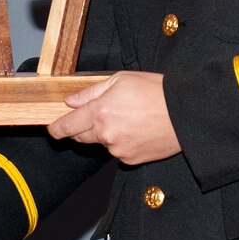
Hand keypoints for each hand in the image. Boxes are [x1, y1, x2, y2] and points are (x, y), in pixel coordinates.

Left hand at [49, 71, 181, 164]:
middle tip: (96, 116)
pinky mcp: (130, 159)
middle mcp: (105, 134)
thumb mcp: (121, 80)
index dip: (56, 128)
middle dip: (81, 129)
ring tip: (128, 118)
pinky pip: (118, 152)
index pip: (66, 126)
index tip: (53, 129)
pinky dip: (122, 143)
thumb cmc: (156, 91)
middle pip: (80, 138)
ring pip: (101, 144)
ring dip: (106, 134)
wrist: (185, 113)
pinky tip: (137, 130)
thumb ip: (91, 91)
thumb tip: (71, 101)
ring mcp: (117, 150)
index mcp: (99, 112)